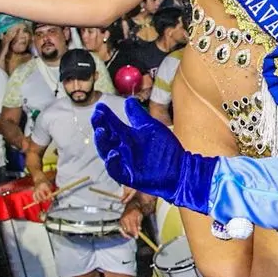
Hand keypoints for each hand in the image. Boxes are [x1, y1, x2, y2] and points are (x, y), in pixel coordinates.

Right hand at [30, 173, 55, 201]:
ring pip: (38, 197)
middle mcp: (40, 187)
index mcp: (45, 185)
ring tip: (44, 201)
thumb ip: (51, 192)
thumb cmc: (46, 183)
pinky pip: (34, 196)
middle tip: (47, 200)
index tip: (53, 199)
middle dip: (45, 198)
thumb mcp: (50, 185)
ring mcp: (36, 190)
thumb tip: (52, 199)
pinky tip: (37, 202)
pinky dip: (35, 200)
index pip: (48, 191)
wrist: (39, 179)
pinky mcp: (34, 191)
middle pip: (42, 195)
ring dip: (41, 200)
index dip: (50, 196)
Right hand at [92, 98, 217, 213]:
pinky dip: (112, 163)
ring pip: (107, 153)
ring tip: (100, 131)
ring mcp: (124, 162)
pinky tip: (113, 153)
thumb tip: (128, 100)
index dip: (105, 116)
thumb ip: (138, 115)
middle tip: (97, 115)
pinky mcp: (129, 176)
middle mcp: (122, 149)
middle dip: (100, 126)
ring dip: (102, 142)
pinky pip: (116, 170)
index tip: (100, 106)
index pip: (112, 125)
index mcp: (127, 137)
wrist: (180, 168)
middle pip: (106, 137)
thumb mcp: (151, 127)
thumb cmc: (165, 148)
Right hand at [119, 202, 142, 238]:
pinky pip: (122, 229)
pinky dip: (125, 232)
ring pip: (124, 230)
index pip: (132, 227)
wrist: (131, 206)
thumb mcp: (139, 217)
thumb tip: (139, 230)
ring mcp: (121, 220)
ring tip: (131, 236)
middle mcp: (125, 218)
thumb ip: (138, 224)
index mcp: (131, 216)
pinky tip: (128, 233)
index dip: (134, 233)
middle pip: (127, 230)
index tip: (136, 237)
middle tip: (135, 236)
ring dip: (128, 234)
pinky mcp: (120, 222)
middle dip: (131, 234)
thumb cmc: (136, 211)